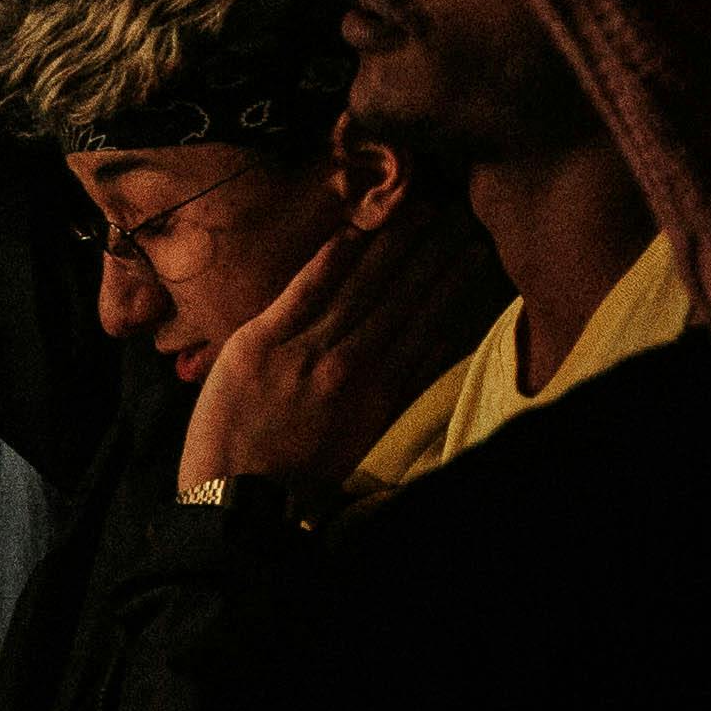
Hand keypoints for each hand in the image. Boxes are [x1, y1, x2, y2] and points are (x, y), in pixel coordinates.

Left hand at [179, 190, 498, 493]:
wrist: (234, 502)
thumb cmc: (299, 474)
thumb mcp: (363, 437)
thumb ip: (400, 388)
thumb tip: (440, 341)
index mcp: (379, 392)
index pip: (426, 325)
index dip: (453, 283)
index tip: (476, 248)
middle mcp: (350, 367)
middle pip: (401, 296)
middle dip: (433, 251)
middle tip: (460, 210)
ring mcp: (305, 352)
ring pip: (360, 287)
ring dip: (395, 244)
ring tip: (422, 208)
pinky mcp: (260, 342)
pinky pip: (303, 291)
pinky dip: (331, 259)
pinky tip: (357, 229)